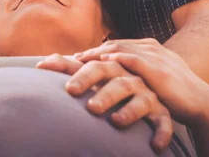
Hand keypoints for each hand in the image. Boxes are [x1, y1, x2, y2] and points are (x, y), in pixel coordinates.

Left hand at [37, 54, 172, 152]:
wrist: (164, 90)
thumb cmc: (120, 82)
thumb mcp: (99, 74)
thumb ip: (72, 67)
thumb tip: (44, 61)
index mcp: (114, 68)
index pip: (97, 66)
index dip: (83, 74)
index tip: (68, 88)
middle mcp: (131, 78)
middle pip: (118, 81)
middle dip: (105, 93)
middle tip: (90, 108)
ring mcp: (148, 94)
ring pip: (140, 100)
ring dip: (129, 111)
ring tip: (115, 122)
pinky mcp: (163, 110)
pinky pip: (164, 122)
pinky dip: (161, 132)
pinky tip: (153, 146)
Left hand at [75, 39, 208, 125]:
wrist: (201, 102)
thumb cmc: (173, 93)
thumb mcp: (151, 79)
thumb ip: (134, 74)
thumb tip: (114, 76)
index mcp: (146, 48)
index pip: (113, 46)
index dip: (92, 51)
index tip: (73, 59)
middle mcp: (148, 48)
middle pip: (111, 46)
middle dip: (88, 54)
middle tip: (69, 60)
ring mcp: (153, 57)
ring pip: (117, 52)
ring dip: (95, 59)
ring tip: (77, 66)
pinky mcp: (158, 70)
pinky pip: (135, 60)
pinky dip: (118, 58)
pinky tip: (104, 61)